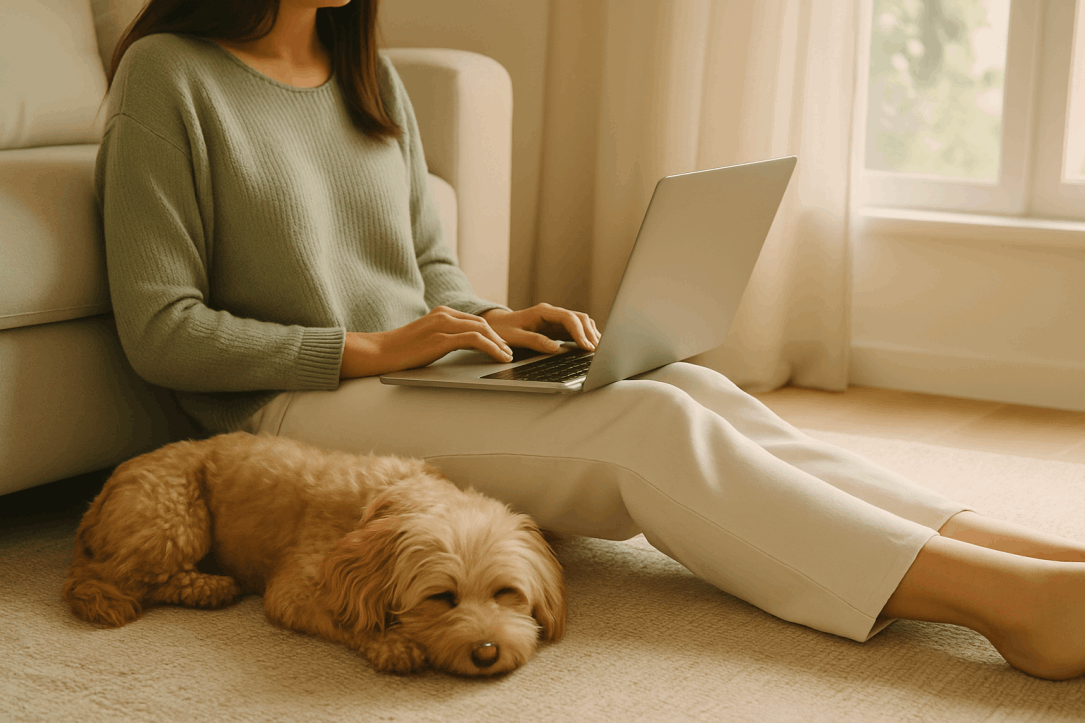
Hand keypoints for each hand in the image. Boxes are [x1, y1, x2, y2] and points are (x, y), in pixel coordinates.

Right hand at [340, 306, 512, 378]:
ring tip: (507, 357)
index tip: (501, 345)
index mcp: (441, 312)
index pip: (474, 319)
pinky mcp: (441, 339)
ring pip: (482, 330)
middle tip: (509, 352)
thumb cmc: (400, 351)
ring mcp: (442, 325)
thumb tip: (460, 348)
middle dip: (499, 338)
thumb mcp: (426, 339)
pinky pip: (475, 340)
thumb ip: (443, 338)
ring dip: (499, 344)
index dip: (492, 332)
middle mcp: (443, 314)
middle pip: (482, 323)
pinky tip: (499, 357)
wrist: (378, 352)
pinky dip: (492, 348)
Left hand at [481, 303, 600, 354]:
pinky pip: (575, 329)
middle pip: (579, 318)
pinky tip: (590, 347)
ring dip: (590, 334)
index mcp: (542, 312)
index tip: (586, 346)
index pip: (568, 318)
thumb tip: (556, 348)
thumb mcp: (515, 337)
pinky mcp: (556, 328)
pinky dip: (585, 337)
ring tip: (598, 350)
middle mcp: (552, 313)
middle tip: (598, 351)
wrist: (496, 325)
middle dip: (590, 333)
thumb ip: (535, 341)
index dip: (579, 332)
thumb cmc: (502, 330)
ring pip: (580, 322)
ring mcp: (555, 320)